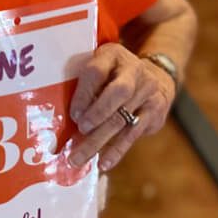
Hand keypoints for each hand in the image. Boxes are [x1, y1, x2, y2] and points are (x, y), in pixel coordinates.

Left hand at [68, 43, 175, 171]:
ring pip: (123, 118)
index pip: (97, 72)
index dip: (84, 93)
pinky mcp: (155, 112)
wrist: (156, 77)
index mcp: (113, 54)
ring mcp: (148, 91)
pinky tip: (103, 163)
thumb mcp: (101, 67)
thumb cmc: (114, 75)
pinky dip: (116, 151)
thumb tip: (61, 115)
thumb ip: (85, 84)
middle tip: (80, 131)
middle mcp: (134, 70)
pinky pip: (133, 134)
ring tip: (78, 158)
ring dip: (99, 141)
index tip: (72, 114)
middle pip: (117, 93)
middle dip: (97, 114)